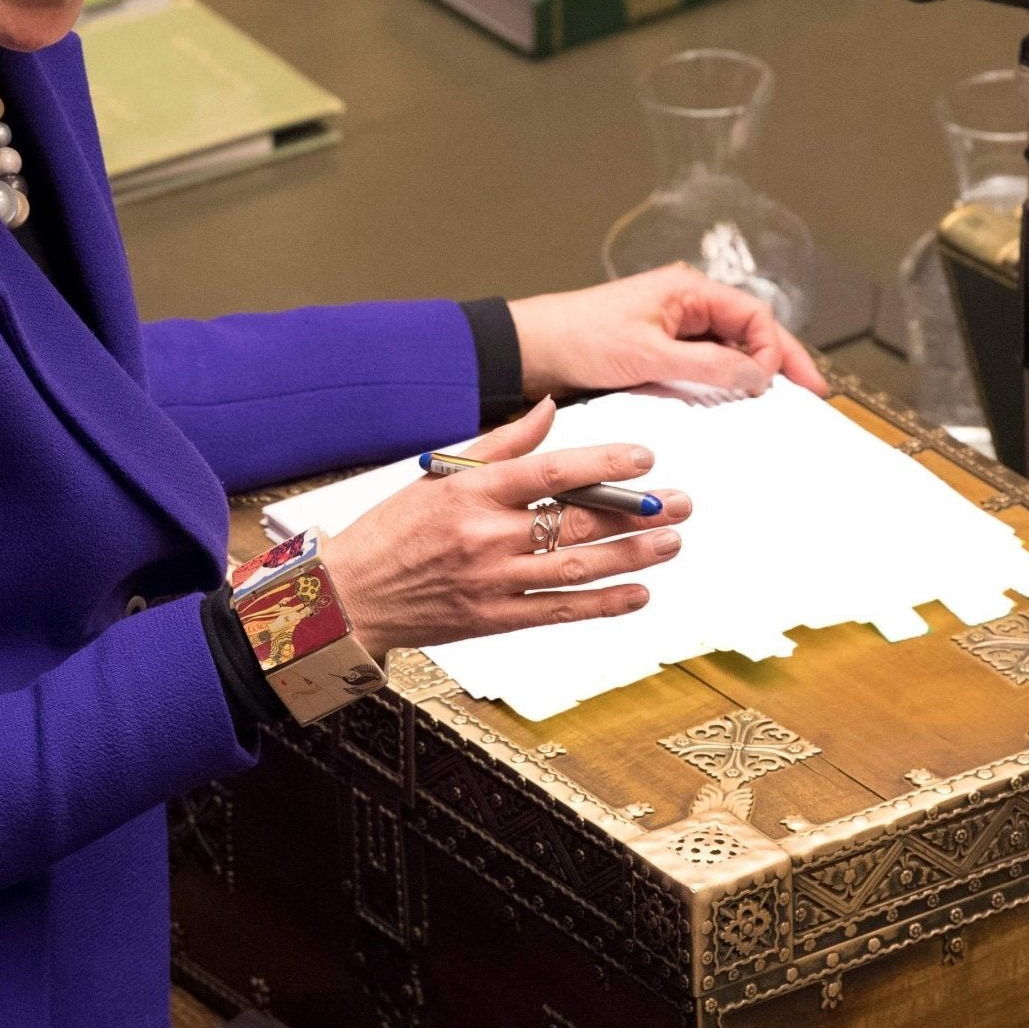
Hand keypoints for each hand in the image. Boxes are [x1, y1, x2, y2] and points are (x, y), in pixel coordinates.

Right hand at [317, 398, 692, 661]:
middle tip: (680, 502)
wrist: (348, 596)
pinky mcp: (494, 619)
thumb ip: (501, 443)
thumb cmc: (391, 530)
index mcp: (471, 491)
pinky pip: (561, 610)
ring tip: (672, 541)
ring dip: (633, 555)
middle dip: (637, 512)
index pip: (551, 472)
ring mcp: (493, 581)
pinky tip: (639, 593)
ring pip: (579, 566)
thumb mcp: (439, 475)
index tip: (643, 458)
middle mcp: (485, 535)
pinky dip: (604, 603)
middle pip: (577, 521)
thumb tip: (549, 409)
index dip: (603, 464)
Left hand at [507, 264, 828, 399]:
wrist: (532, 351)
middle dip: (778, 361)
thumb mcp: (649, 354)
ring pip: (728, 351)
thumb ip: (708, 364)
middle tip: (810, 394)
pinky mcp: (659, 352)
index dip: (776, 349)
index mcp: (688, 290)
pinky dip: (720, 385)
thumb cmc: (579, 337)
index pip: (754, 315)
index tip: (780, 385)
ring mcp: (674, 329)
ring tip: (771, 406)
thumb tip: (758, 375)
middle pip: (749, 331)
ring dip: (748, 376)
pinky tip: (729, 405)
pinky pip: (703, 367)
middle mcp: (686, 305)